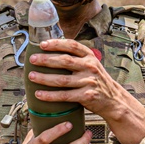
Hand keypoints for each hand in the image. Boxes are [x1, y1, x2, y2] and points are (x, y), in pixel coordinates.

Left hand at [27, 39, 144, 143]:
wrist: (113, 99)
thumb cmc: (97, 81)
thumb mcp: (91, 65)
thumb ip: (77, 59)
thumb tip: (51, 51)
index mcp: (90, 56)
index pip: (72, 45)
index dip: (56, 43)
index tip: (42, 44)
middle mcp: (90, 67)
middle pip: (64, 61)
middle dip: (46, 60)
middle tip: (32, 60)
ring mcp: (88, 81)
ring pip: (62, 79)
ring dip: (44, 78)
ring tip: (31, 76)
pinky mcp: (86, 96)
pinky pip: (64, 96)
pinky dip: (50, 96)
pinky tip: (39, 94)